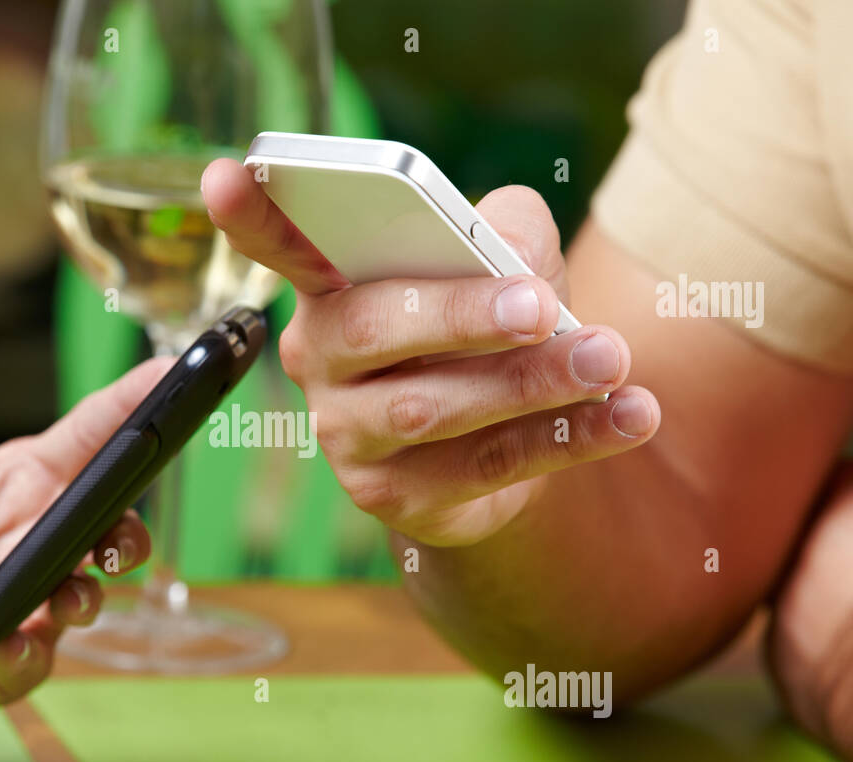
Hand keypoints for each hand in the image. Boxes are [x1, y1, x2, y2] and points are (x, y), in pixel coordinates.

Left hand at [0, 357, 172, 725]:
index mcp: (12, 490)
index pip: (83, 443)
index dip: (126, 407)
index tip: (166, 374)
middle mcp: (31, 546)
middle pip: (108, 527)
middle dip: (125, 534)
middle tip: (113, 543)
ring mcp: (27, 605)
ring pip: (85, 596)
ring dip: (81, 597)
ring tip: (60, 602)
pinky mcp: (8, 664)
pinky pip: (32, 661)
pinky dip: (23, 653)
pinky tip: (2, 647)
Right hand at [202, 159, 660, 546]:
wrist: (491, 450)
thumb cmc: (483, 334)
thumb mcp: (499, 266)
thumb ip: (504, 233)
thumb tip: (512, 254)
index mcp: (331, 284)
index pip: (280, 243)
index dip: (253, 213)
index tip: (224, 173)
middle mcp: (320, 358)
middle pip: (374, 329)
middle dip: (460, 317)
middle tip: (539, 307)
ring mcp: (346, 434)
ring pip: (431, 408)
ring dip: (530, 383)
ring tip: (610, 358)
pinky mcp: (392, 497)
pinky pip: (482, 468)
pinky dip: (566, 440)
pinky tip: (628, 415)